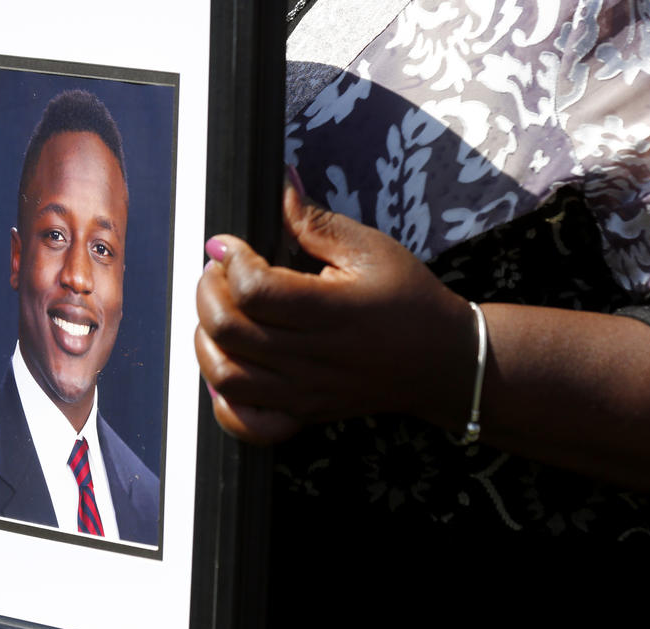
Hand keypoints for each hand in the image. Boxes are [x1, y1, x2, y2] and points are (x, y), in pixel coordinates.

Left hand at [195, 184, 475, 443]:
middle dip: (208, 293)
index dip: (230, 260)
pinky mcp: (304, 412)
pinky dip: (224, 400)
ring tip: (221, 314)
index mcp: (331, 312)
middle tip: (219, 273)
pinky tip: (232, 366)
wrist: (442, 361)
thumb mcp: (371, 249)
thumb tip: (280, 185)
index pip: (253, 291)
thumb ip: (316, 222)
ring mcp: (305, 392)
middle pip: (228, 332)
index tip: (229, 245)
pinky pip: (248, 423)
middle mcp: (313, 357)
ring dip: (207, 341)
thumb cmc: (410, 300)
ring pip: (226, 377)